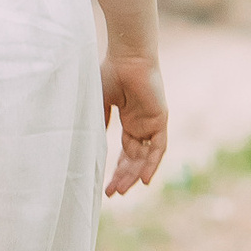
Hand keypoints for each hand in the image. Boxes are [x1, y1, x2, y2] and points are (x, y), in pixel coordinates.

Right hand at [102, 51, 167, 196]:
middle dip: (122, 177)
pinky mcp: (160, 121)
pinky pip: (157, 148)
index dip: (115, 169)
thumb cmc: (109, 73)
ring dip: (133, 174)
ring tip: (121, 190)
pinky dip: (151, 164)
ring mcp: (151, 124)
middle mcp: (141, 126)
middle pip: (133, 159)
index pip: (123, 152)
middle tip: (111, 193)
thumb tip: (90, 147)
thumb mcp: (98, 104)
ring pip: (144, 157)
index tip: (105, 185)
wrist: (126, 57)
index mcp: (128, 121)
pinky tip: (144, 180)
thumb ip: (97, 124)